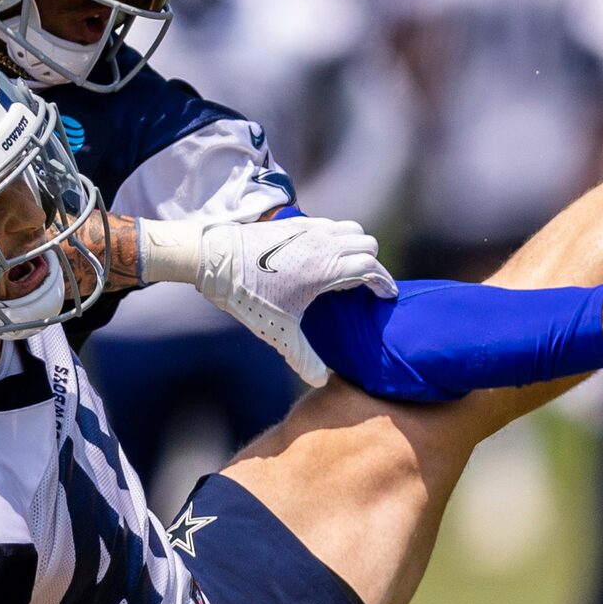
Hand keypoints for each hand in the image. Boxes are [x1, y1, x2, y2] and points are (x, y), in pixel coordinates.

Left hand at [149, 215, 394, 386]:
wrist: (215, 259)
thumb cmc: (248, 295)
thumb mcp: (278, 331)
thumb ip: (302, 356)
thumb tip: (321, 381)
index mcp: (326, 268)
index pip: (371, 266)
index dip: (384, 282)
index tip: (387, 296)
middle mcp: (323, 243)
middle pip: (367, 243)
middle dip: (372, 263)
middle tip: (364, 286)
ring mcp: (309, 229)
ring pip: (350, 229)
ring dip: (355, 246)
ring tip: (345, 270)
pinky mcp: (295, 222)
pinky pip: (330, 224)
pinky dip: (336, 237)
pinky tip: (321, 257)